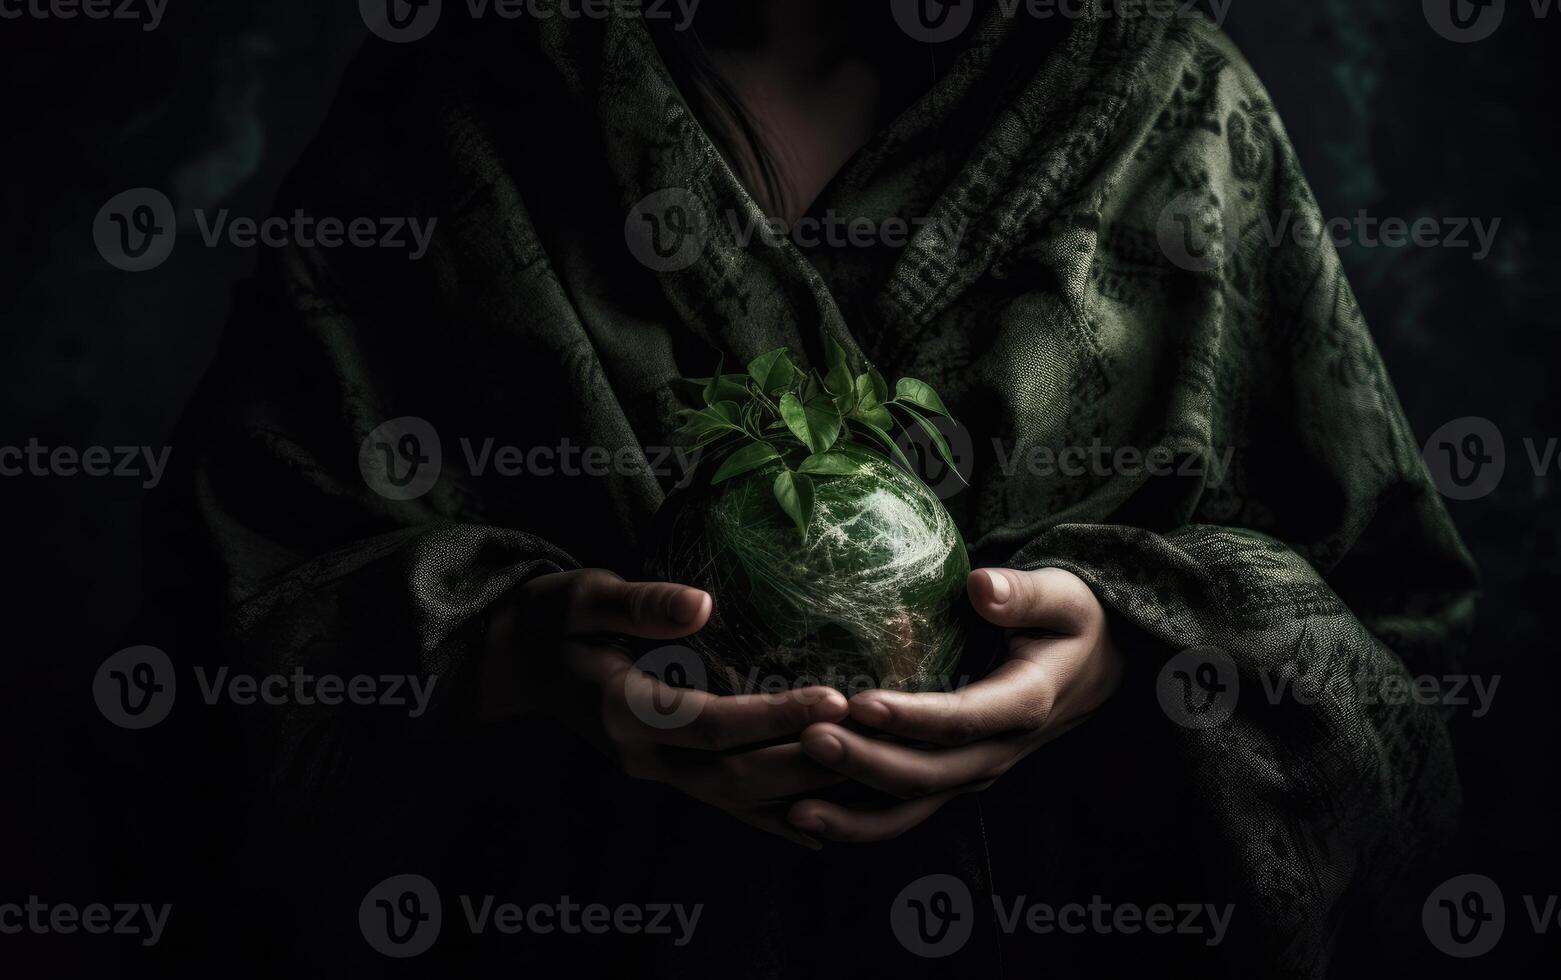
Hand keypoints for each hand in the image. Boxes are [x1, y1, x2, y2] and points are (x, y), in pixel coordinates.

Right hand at [481, 568, 849, 847]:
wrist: (516, 663)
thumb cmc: (553, 618)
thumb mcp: (582, 596)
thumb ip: (639, 603)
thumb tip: (701, 604)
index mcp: (623, 711)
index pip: (712, 724)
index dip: (774, 717)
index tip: (835, 698)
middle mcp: (642, 755)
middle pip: (735, 777)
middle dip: (805, 764)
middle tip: (871, 741)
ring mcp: (655, 772)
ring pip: (738, 801)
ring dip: (800, 793)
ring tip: (867, 775)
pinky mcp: (666, 773)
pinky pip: (728, 806)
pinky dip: (774, 817)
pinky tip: (824, 823)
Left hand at [787, 567, 1122, 842]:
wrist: (1095, 666)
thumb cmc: (1070, 621)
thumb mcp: (1063, 597)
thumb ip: (1024, 593)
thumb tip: (982, 586)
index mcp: (1025, 704)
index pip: (962, 719)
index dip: (911, 717)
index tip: (861, 703)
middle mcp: (997, 751)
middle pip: (927, 774)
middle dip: (865, 763)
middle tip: (807, 739)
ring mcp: (974, 772)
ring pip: (912, 807)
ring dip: (853, 811)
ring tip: (794, 806)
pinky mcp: (954, 779)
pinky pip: (904, 812)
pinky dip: (857, 822)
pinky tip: (805, 818)